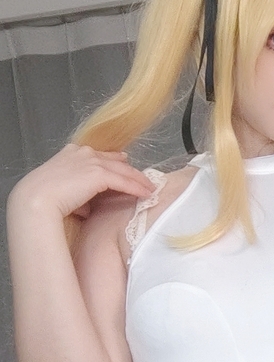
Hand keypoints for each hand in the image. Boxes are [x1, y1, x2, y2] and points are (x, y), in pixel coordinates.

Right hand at [9, 144, 154, 222]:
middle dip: (130, 170)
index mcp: (71, 153)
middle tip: (144, 178)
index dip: (113, 161)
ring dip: (138, 179)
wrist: (36, 199)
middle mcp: (83, 153)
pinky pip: (124, 181)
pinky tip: (146, 193)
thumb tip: (87, 207)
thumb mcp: (60, 192)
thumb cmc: (42, 199)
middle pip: (115, 161)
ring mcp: (92, 161)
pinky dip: (136, 187)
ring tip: (150, 188)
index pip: (99, 155)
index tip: (124, 164)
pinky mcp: (100, 174)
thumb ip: (77, 195)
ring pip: (123, 170)